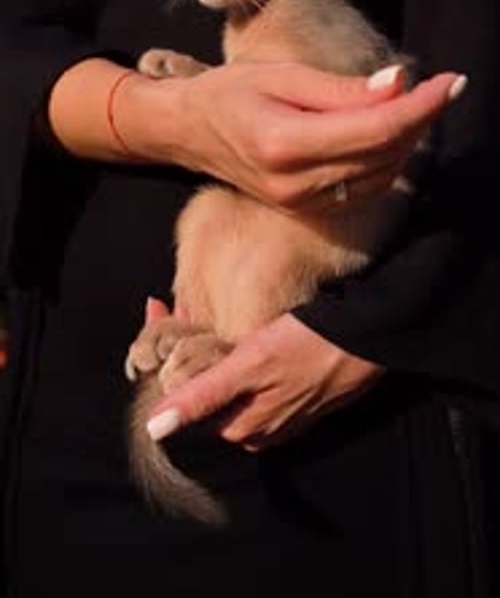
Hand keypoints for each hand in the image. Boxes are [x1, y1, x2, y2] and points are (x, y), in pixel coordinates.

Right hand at [122, 61, 465, 211]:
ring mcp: (299, 203)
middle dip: (421, 118)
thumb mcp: (280, 75)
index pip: (375, 128)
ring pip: (381, 174)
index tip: (453, 81)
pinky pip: (364, 188)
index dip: (421, 106)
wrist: (187, 132)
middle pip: (384, 153)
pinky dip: (387, 160)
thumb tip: (399, 83)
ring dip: (407, 139)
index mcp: (283, 143)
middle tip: (440, 86)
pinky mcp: (305, 210)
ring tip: (414, 104)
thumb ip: (341, 87)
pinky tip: (388, 133)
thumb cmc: (229, 93)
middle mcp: (294, 184)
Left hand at [146, 313, 383, 449]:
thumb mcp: (249, 368)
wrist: (367, 337)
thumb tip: (154, 429)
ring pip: (222, 380)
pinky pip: (246, 376)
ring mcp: (276, 411)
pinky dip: (228, 350)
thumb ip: (202, 397)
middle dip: (177, 350)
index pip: (184, 401)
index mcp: (240, 428)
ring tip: (181, 308)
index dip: (162, 360)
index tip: (153, 315)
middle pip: (201, 389)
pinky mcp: (292, 394)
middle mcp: (256, 428)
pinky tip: (226, 326)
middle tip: (160, 306)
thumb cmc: (308, 347)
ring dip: (200, 349)